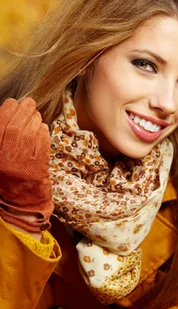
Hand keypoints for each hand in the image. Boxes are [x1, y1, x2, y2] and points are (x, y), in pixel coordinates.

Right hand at [0, 97, 52, 232]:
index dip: (7, 110)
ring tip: (36, 114)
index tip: (12, 102)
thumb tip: (8, 115)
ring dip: (34, 119)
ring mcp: (23, 165)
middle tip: (29, 102)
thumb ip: (1, 140)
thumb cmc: (7, 181)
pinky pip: (42, 145)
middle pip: (15, 127)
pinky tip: (42, 127)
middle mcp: (6, 159)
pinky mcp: (38, 169)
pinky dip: (43, 133)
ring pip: (29, 134)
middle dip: (23, 110)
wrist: (21, 206)